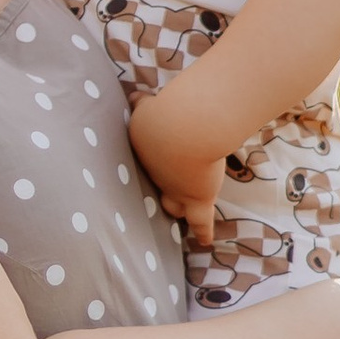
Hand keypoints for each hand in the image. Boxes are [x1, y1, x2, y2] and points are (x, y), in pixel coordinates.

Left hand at [126, 90, 223, 247]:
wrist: (185, 129)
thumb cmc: (165, 113)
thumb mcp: (146, 106)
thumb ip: (141, 103)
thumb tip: (135, 97)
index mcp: (144, 151)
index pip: (144, 157)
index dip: (149, 158)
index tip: (150, 157)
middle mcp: (156, 175)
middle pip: (154, 186)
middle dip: (156, 187)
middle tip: (157, 191)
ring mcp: (177, 189)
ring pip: (174, 205)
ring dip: (176, 207)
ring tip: (176, 212)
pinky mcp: (199, 198)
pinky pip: (200, 222)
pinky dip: (203, 231)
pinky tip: (204, 241)